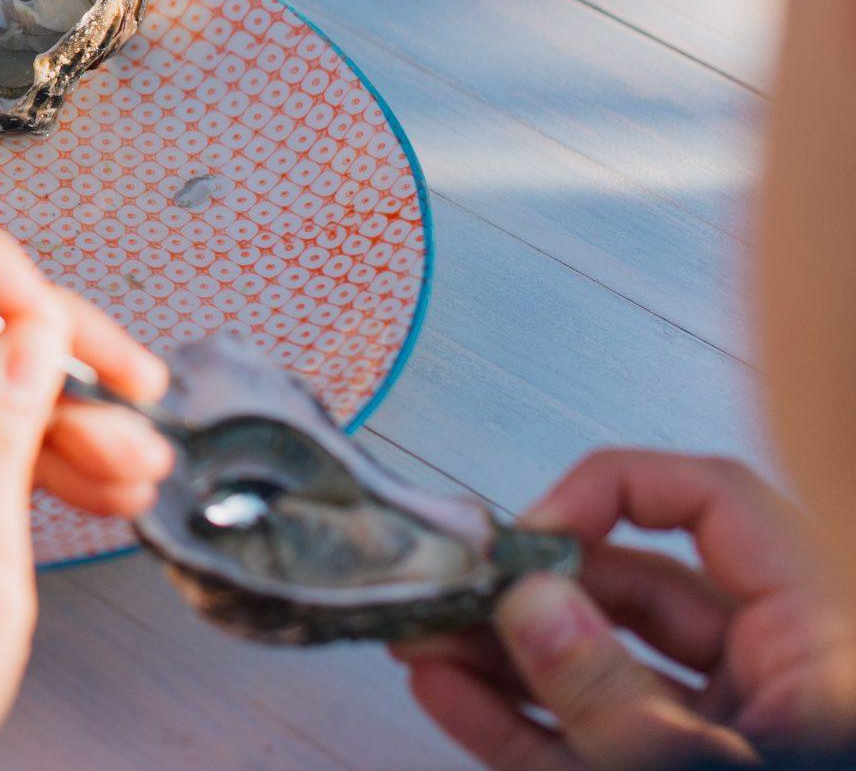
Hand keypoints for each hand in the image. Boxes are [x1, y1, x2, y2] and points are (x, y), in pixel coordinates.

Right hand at [398, 450, 855, 768]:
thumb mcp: (708, 770)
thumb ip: (614, 694)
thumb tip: (531, 603)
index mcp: (816, 638)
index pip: (713, 505)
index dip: (616, 493)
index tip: (535, 531)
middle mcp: (769, 675)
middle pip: (638, 588)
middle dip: (533, 584)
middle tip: (450, 586)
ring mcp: (720, 736)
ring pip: (601, 666)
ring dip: (504, 652)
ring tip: (420, 640)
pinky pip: (585, 740)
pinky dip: (516, 721)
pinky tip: (446, 695)